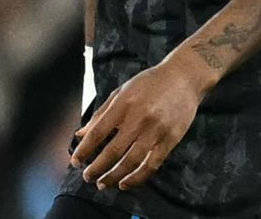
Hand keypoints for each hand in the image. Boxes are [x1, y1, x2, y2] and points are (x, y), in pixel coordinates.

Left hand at [70, 51, 209, 190]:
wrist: (185, 76)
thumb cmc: (151, 82)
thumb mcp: (123, 91)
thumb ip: (102, 113)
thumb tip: (81, 135)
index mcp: (124, 104)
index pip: (98, 133)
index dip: (84, 150)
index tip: (76, 162)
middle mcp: (139, 118)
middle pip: (112, 151)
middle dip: (96, 168)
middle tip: (87, 177)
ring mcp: (156, 129)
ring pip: (131, 161)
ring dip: (114, 176)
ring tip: (103, 183)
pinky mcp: (171, 138)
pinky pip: (152, 164)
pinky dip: (137, 177)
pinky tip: (126, 183)